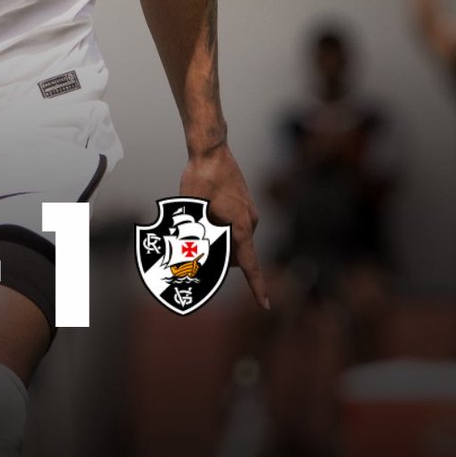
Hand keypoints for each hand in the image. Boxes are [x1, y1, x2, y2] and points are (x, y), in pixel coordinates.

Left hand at [180, 143, 268, 309]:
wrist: (211, 150)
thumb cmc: (201, 179)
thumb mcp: (194, 211)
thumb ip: (199, 238)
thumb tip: (200, 259)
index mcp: (241, 225)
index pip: (250, 264)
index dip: (257, 287)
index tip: (265, 305)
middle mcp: (250, 220)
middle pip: (234, 253)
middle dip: (217, 255)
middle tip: (191, 242)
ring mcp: (249, 211)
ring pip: (232, 238)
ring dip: (216, 238)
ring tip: (197, 217)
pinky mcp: (244, 204)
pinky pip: (233, 225)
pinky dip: (219, 226)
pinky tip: (204, 209)